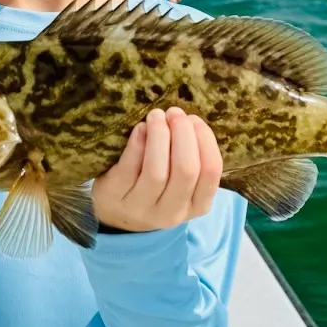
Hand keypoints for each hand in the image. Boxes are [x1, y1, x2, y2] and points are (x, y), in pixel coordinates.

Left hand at [92, 108, 222, 232]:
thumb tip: (190, 121)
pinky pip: (129, 169)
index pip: (211, 172)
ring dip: (159, 136)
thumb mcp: (181, 185)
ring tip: (156, 115)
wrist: (115, 212)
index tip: (194, 120)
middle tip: (174, 113)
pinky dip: (137, 144)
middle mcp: (171, 213)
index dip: (205, 140)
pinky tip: (140, 129)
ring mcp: (142, 209)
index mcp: (196, 206)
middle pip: (186, 170)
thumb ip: (192, 159)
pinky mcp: (116, 198)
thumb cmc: (155, 189)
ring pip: (156, 171)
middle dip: (183, 134)